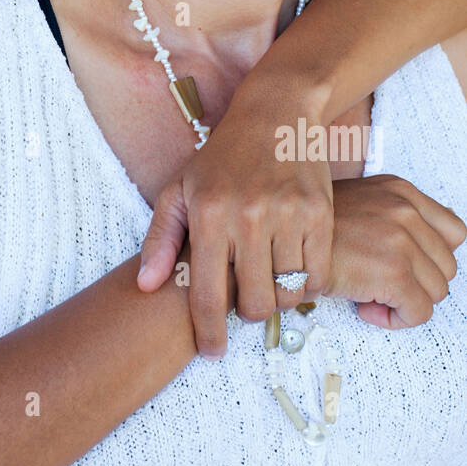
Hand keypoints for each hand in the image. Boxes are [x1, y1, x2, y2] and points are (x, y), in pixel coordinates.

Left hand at [138, 81, 333, 359]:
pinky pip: (318, 274)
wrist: (274, 114)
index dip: (209, 334)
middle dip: (247, 312)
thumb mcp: (179, 190)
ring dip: (278, 297)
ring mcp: (288, 215)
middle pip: (253, 303)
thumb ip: (160, 239)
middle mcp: (248, 217)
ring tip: (268, 280)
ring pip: (288, 293)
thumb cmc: (221, 157)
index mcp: (208, 215)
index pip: (207, 295)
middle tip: (244, 298)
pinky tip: (294, 269)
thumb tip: (145, 286)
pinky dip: (307, 283)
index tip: (212, 351)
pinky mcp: (320, 214)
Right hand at [327, 174, 466, 327]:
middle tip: (382, 284)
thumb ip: (392, 216)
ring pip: (436, 292)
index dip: (432, 257)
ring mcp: (402, 241)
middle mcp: (406, 211)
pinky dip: (395, 318)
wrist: (279, 241)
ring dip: (405, 301)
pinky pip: (419, 312)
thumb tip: (420, 246)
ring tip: (371, 294)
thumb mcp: (359, 203)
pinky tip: (365, 305)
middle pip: (446, 267)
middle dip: (417, 283)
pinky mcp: (394, 273)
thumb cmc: (312, 230)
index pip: (453, 231)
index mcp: (401, 192)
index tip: (406, 266)